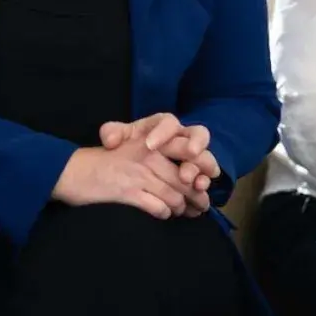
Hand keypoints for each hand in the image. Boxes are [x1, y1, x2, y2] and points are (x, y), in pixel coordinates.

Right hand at [52, 144, 191, 218]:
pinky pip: (158, 208)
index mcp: (148, 139)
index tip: (205, 180)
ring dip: (182, 208)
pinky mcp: (128, 193)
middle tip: (201, 205)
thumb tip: (185, 171)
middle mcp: (146, 154)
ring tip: (184, 212)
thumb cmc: (102, 161)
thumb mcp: (129, 148)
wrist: (70, 171)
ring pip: (175, 195)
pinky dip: (164, 213)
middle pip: (184, 177)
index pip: (186, 148)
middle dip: (196, 195)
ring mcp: (138, 174)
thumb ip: (156, 155)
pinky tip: (163, 214)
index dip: (202, 166)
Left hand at [100, 115, 219, 216]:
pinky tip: (197, 193)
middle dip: (196, 146)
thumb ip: (111, 132)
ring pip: (205, 158)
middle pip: (198, 135)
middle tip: (190, 156)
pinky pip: (205, 177)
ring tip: (194, 182)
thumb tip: (110, 140)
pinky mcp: (196, 172)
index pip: (167, 122)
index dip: (162, 132)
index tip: (150, 146)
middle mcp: (182, 137)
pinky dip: (202, 185)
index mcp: (162, 125)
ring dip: (202, 169)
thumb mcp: (117, 136)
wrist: (134, 160)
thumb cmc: (130, 143)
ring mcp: (193, 155)